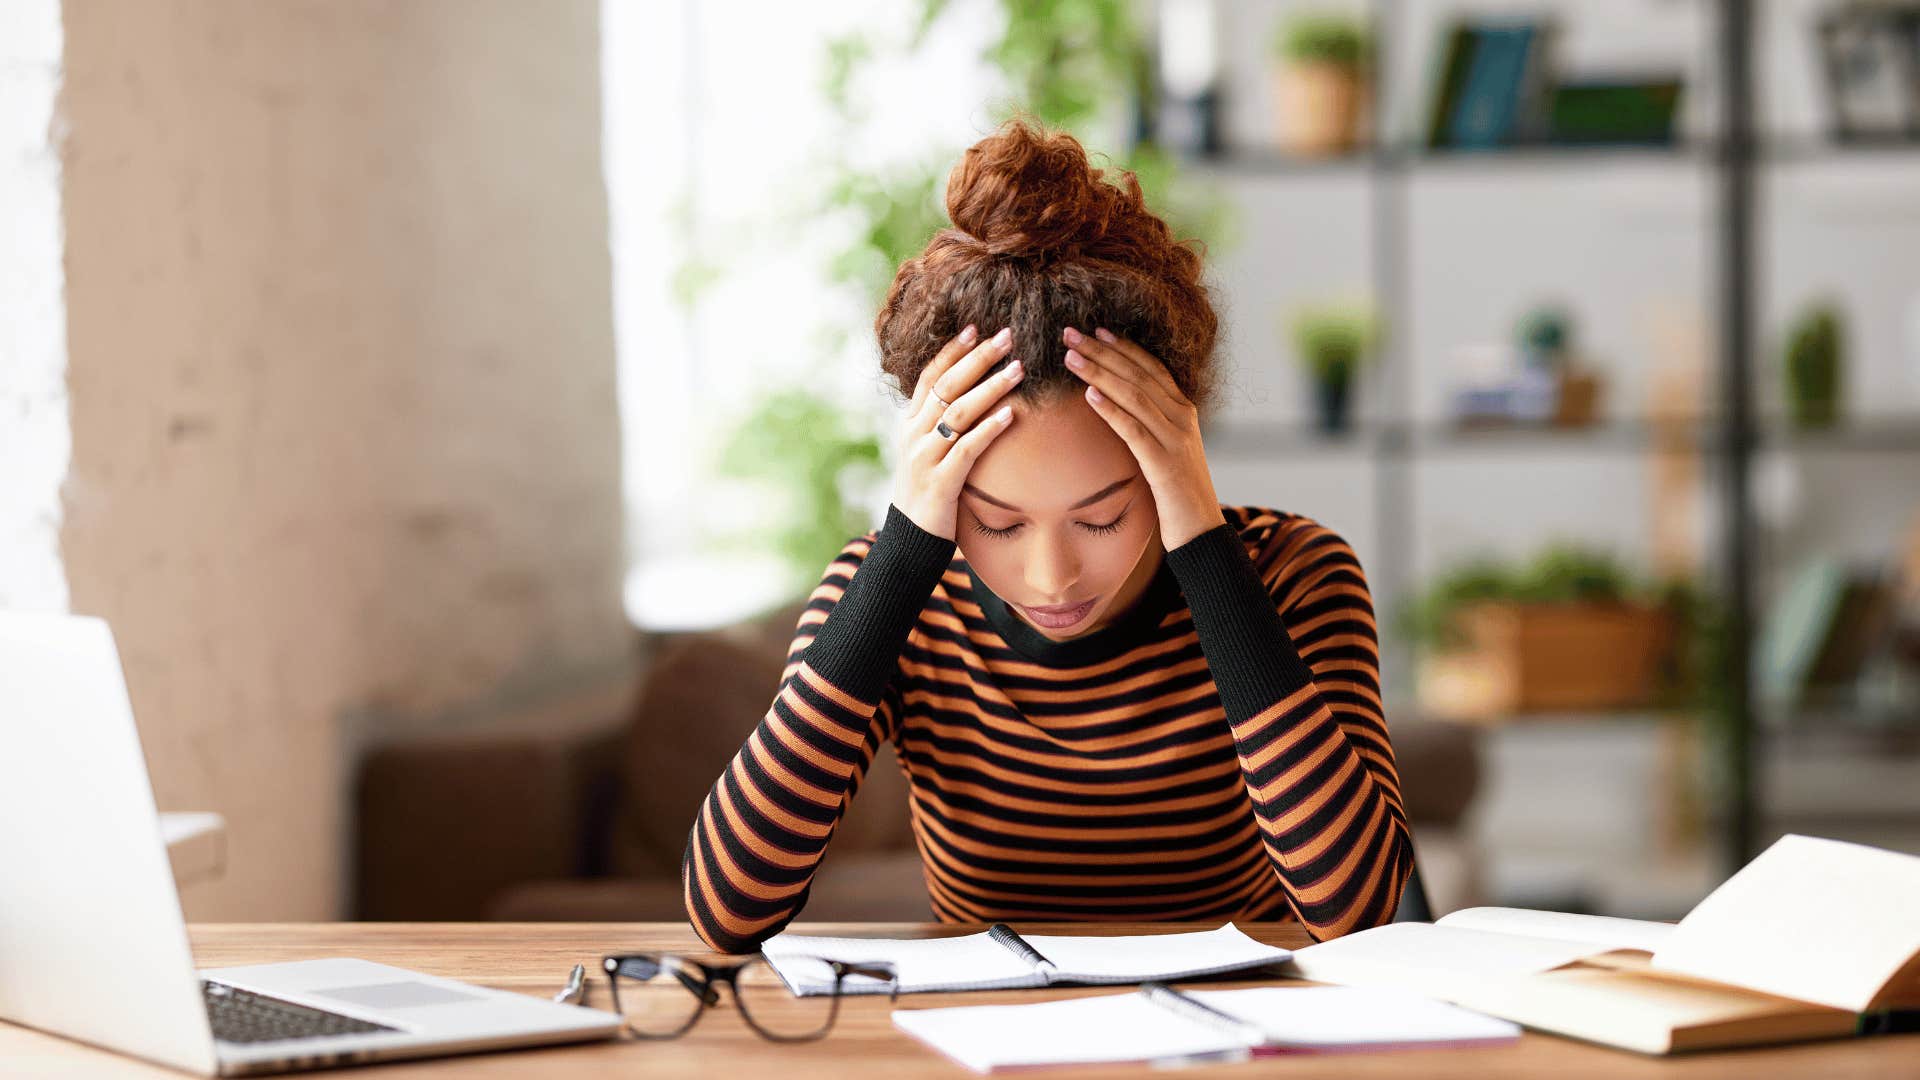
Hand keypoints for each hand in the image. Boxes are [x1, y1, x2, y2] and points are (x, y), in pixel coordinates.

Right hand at [891, 324, 1024, 539]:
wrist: (910, 540)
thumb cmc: (929, 493)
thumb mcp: (930, 452)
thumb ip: (945, 425)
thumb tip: (974, 395)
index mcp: (911, 423)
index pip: (930, 376)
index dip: (952, 351)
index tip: (976, 328)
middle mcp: (913, 435)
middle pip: (947, 386)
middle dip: (978, 359)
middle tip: (1008, 337)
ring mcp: (924, 458)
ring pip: (959, 412)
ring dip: (991, 388)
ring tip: (1019, 369)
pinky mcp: (940, 482)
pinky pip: (967, 449)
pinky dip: (989, 429)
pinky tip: (1011, 415)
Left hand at [1062, 326, 1225, 548]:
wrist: (1202, 531)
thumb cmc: (1177, 493)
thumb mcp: (1165, 450)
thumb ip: (1149, 425)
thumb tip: (1116, 406)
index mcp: (1183, 411)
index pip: (1151, 368)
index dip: (1123, 347)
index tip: (1096, 330)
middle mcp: (1182, 418)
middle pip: (1138, 374)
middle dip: (1102, 351)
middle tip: (1070, 332)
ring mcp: (1176, 439)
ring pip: (1134, 396)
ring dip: (1100, 373)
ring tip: (1071, 357)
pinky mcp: (1165, 464)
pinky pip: (1135, 430)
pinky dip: (1111, 410)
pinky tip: (1089, 396)